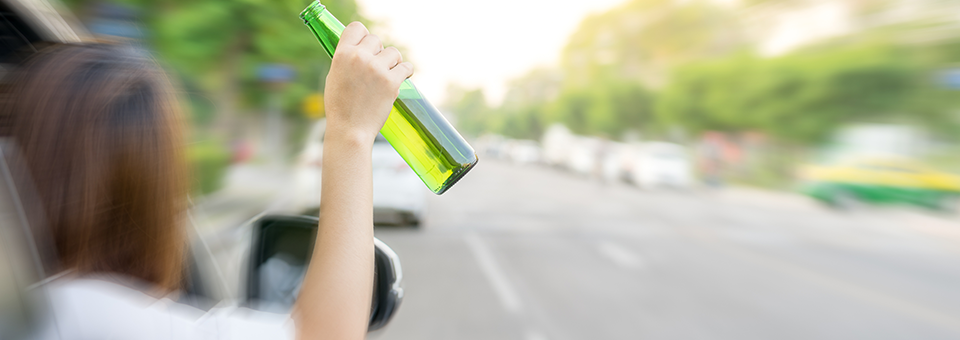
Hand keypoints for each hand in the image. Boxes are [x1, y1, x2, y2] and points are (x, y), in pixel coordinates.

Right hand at [323, 22, 413, 144]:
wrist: (350, 130)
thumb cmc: (340, 106)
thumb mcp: (335, 76)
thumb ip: (346, 60)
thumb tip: (360, 49)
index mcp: (342, 54)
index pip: (356, 28)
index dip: (363, 36)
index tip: (366, 46)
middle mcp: (359, 58)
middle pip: (376, 40)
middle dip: (378, 52)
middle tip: (376, 67)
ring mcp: (377, 69)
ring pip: (393, 53)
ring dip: (393, 62)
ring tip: (388, 74)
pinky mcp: (391, 82)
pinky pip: (406, 67)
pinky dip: (405, 72)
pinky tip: (401, 77)